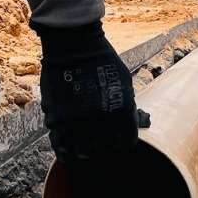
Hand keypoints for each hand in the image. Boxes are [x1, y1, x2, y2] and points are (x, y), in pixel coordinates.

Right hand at [35, 22, 149, 159]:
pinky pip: (60, 146)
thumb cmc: (102, 61)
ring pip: (81, 153)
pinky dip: (64, 149)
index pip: (126, 143)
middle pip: (104, 150)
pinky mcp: (56, 120)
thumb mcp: (124, 83)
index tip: (117, 137)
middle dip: (103, 145)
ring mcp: (77, 123)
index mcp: (122, 114)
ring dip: (82, 150)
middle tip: (98, 138)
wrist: (74, 44)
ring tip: (82, 145)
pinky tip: (66, 148)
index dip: (122, 141)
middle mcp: (101, 122)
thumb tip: (142, 123)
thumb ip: (130, 108)